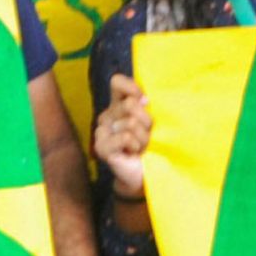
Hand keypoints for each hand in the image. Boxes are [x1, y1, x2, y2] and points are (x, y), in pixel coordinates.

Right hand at [91, 74, 153, 199]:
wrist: (146, 173)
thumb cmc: (153, 145)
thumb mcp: (154, 121)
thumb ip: (146, 106)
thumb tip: (143, 99)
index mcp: (119, 105)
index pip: (117, 83)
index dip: (132, 88)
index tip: (145, 100)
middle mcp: (108, 115)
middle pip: (130, 104)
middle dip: (146, 120)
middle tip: (147, 135)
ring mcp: (102, 131)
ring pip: (130, 122)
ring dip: (143, 137)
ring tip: (141, 147)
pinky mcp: (101, 147)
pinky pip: (125, 136)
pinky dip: (135, 145)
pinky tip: (132, 153)